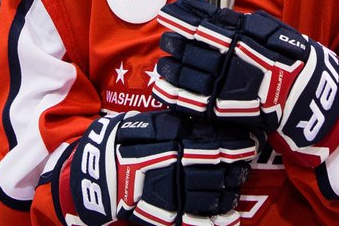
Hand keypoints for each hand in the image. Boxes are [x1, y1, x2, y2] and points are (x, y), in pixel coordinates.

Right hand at [53, 110, 256, 225]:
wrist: (89, 175)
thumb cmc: (117, 143)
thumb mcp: (139, 124)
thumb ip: (169, 124)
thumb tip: (202, 122)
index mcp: (162, 145)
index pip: (206, 145)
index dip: (231, 145)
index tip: (249, 142)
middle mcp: (165, 170)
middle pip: (210, 170)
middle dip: (234, 167)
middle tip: (248, 164)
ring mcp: (162, 196)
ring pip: (204, 195)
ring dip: (227, 191)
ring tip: (238, 185)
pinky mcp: (158, 215)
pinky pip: (190, 221)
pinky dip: (212, 222)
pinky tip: (229, 219)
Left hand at [153, 0, 338, 165]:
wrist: (308, 95)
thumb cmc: (292, 58)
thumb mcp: (270, 30)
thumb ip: (240, 24)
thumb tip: (215, 15)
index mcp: (240, 37)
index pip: (203, 22)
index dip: (182, 17)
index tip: (166, 13)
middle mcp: (229, 59)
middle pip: (191, 47)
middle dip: (174, 42)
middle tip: (166, 40)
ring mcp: (224, 85)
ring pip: (187, 73)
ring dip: (171, 67)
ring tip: (164, 63)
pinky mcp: (224, 109)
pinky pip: (193, 102)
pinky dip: (174, 95)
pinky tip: (162, 88)